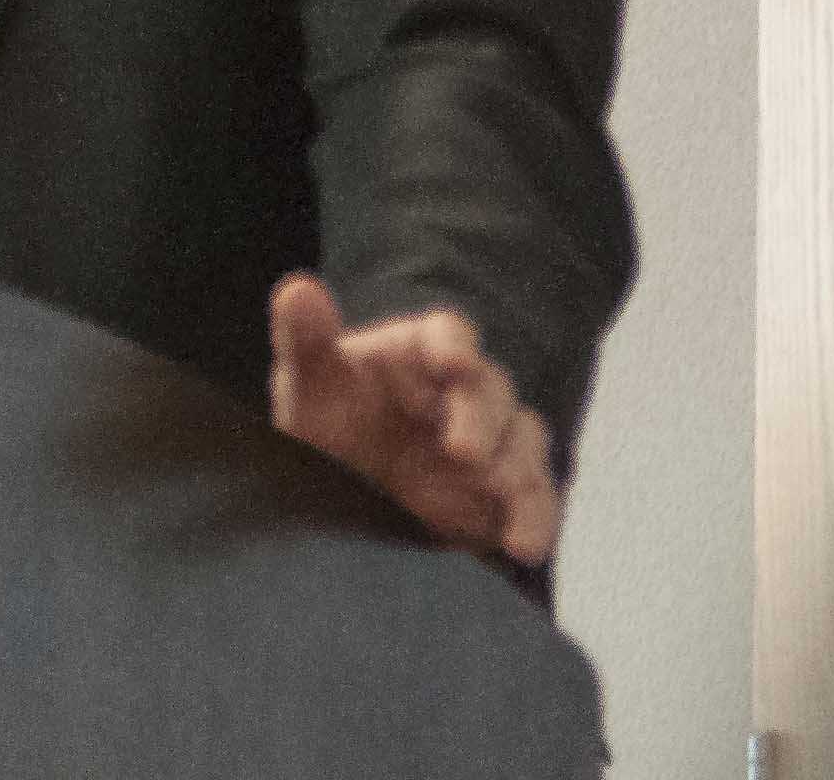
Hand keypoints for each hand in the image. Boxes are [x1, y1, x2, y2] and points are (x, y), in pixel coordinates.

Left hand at [266, 275, 561, 565]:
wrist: (343, 497)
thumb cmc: (329, 422)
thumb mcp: (309, 385)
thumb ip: (304, 338)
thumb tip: (297, 291)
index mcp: (421, 352)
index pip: (449, 335)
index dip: (454, 347)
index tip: (452, 364)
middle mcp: (465, 392)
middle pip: (492, 390)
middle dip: (481, 419)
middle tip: (462, 451)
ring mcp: (493, 444)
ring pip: (523, 441)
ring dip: (515, 467)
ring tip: (493, 491)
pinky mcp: (506, 497)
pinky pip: (536, 502)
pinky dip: (536, 521)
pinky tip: (522, 544)